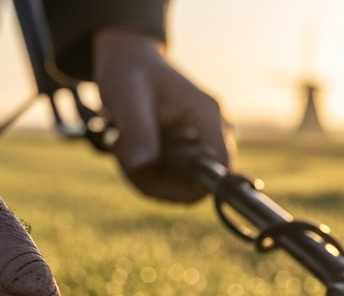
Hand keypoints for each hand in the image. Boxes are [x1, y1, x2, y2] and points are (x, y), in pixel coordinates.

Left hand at [93, 27, 232, 201]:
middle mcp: (215, 132)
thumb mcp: (126, 97)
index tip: (147, 174)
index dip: (191, 185)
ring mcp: (205, 143)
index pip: (221, 169)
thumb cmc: (129, 72)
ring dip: (147, 177)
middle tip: (122, 153)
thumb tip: (145, 167)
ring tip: (123, 146)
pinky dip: (148, 174)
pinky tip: (131, 149)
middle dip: (157, 181)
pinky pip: (174, 180)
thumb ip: (138, 130)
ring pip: (183, 186)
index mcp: (208, 116)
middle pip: (198, 184)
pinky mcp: (191, 152)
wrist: (130, 61)